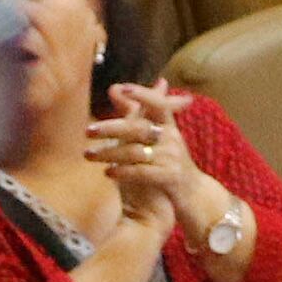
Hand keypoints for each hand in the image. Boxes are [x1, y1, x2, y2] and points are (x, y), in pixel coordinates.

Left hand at [81, 80, 207, 221]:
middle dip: (111, 128)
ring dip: (109, 153)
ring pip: (135, 152)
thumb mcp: (156, 136)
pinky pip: (142, 172)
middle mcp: (172, 139)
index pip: (158, 104)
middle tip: (88, 131)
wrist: (193, 194)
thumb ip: (135, 112)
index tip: (122, 88)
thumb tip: (114, 88)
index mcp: (168, 126)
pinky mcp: (170, 177)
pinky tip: (107, 173)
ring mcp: (172, 158)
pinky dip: (123, 172)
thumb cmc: (169, 162)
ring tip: (89, 155)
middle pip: (138, 128)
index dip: (142, 95)